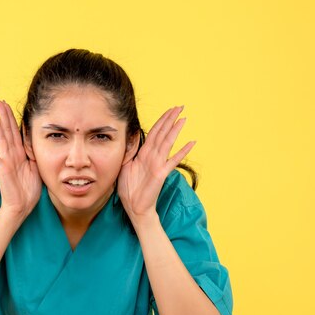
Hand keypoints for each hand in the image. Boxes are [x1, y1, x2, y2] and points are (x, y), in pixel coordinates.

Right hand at [0, 98, 41, 219]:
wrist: (21, 207)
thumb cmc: (28, 191)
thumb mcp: (36, 169)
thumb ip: (32, 155)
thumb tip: (33, 143)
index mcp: (20, 154)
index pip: (16, 132)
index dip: (13, 118)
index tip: (9, 105)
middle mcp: (12, 155)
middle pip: (8, 131)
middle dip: (4, 115)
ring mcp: (6, 161)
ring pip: (1, 139)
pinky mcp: (2, 169)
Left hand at [117, 105, 195, 220]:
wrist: (133, 207)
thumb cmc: (128, 188)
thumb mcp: (124, 165)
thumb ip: (129, 151)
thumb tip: (131, 135)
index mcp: (144, 154)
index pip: (154, 133)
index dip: (161, 120)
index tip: (169, 110)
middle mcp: (152, 156)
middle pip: (162, 133)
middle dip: (170, 119)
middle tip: (180, 107)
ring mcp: (158, 164)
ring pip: (167, 143)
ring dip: (175, 130)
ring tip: (183, 118)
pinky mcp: (161, 173)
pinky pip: (172, 161)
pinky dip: (182, 152)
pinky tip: (191, 143)